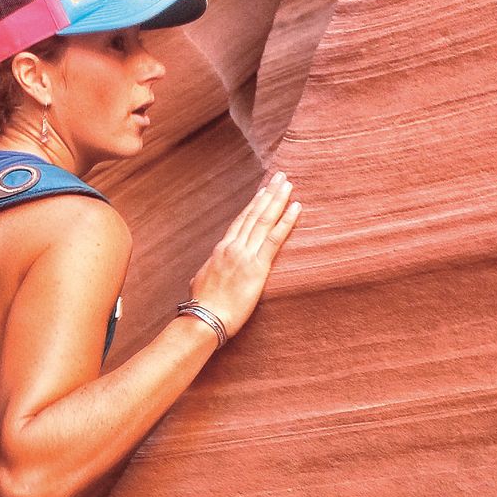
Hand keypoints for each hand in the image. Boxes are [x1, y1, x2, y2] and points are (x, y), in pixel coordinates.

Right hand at [187, 172, 300, 337]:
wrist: (203, 319)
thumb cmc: (201, 306)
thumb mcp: (200, 283)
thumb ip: (207, 273)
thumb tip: (204, 274)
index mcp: (220, 250)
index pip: (240, 222)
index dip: (253, 205)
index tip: (263, 191)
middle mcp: (233, 247)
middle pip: (254, 214)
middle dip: (268, 194)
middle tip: (280, 177)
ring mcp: (245, 255)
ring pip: (264, 220)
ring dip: (278, 199)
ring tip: (288, 184)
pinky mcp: (257, 267)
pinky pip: (274, 238)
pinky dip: (286, 221)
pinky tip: (296, 207)